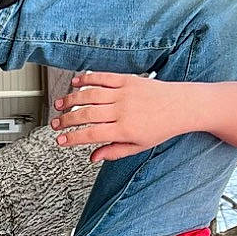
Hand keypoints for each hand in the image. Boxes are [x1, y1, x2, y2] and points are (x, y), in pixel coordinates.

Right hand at [52, 72, 188, 161]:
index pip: (91, 135)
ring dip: (71, 99)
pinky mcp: (127, 80)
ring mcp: (124, 93)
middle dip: (66, 120)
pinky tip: (75, 83)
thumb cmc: (162, 127)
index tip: (60, 140)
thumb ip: (114, 152)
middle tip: (55, 124)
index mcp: (125, 129)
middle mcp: (123, 110)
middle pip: (86, 114)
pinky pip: (103, 78)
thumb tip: (93, 158)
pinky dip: (87, 79)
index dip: (72, 138)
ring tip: (59, 105)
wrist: (182, 106)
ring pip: (90, 95)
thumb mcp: (139, 146)